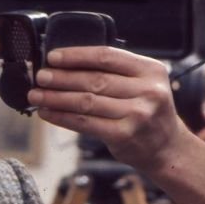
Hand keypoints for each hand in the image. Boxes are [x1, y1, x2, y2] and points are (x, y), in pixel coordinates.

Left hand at [27, 46, 190, 172]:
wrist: (167, 148)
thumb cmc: (148, 111)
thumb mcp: (144, 83)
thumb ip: (117, 72)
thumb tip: (67, 65)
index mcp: (150, 70)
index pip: (107, 56)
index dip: (77, 55)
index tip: (53, 57)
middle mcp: (147, 90)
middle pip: (94, 79)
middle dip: (62, 77)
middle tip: (40, 76)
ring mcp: (137, 114)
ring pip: (87, 101)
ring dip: (56, 97)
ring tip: (37, 94)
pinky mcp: (125, 135)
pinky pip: (85, 123)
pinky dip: (62, 117)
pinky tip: (48, 113)